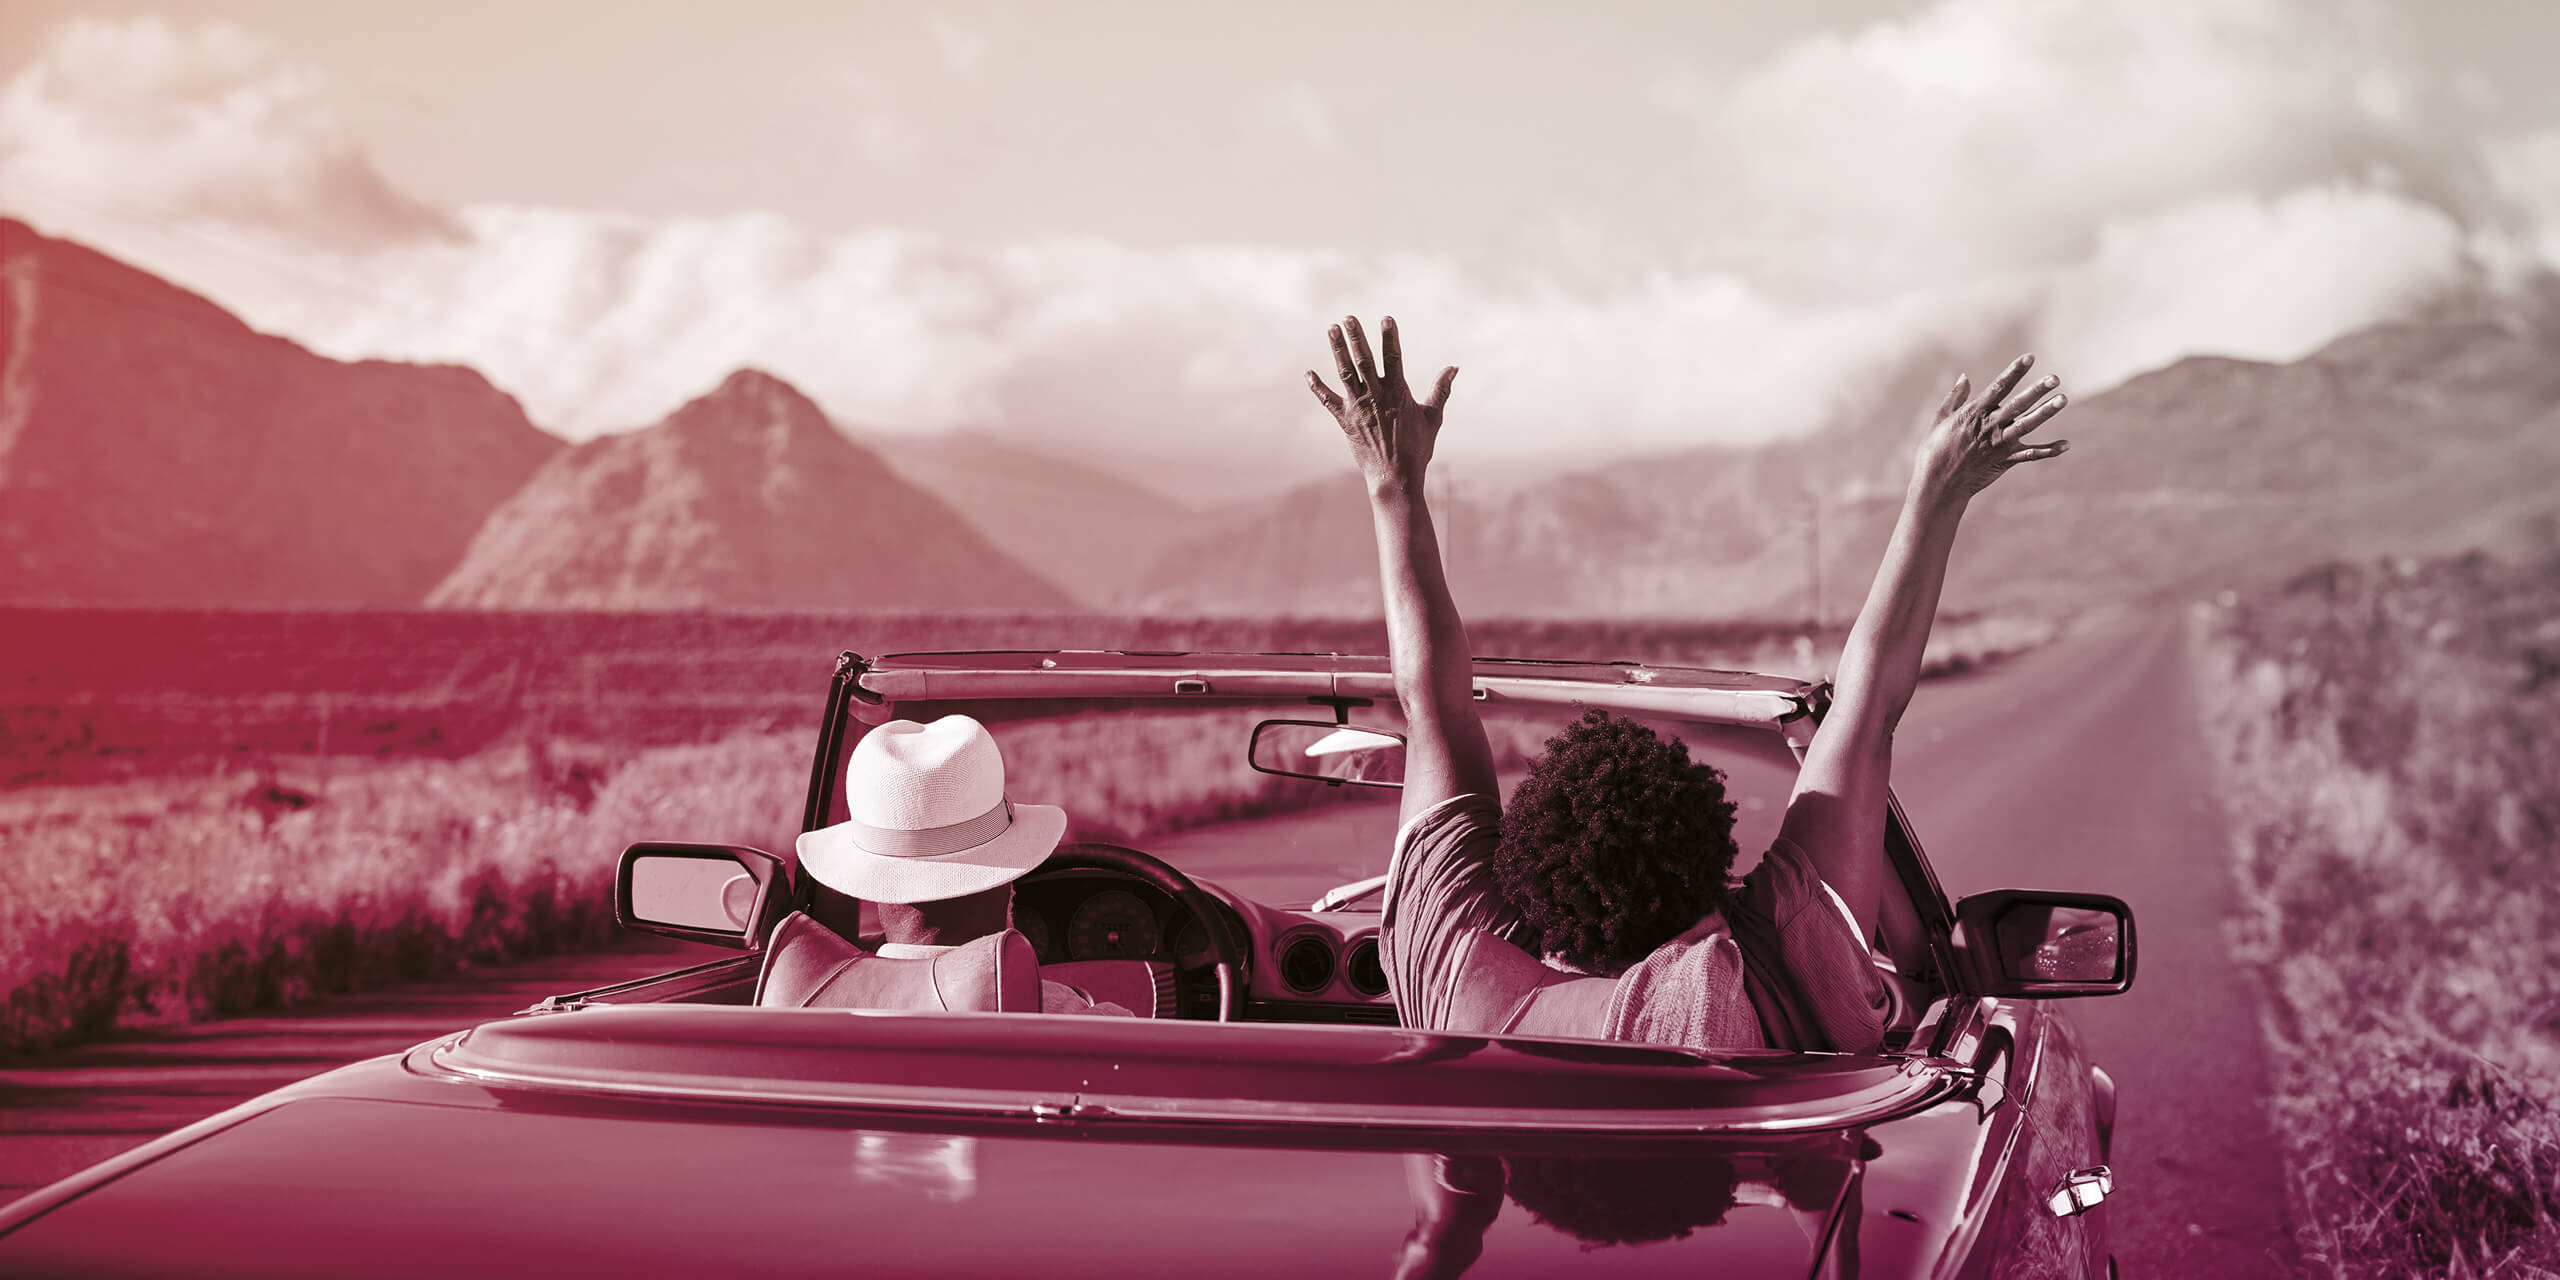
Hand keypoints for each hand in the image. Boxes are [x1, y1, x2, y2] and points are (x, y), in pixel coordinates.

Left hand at [1307, 315, 1457, 499]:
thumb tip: (1454, 367)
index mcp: (1398, 393)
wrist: (1395, 478)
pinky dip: (1318, 387)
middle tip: (1348, 317)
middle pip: (1364, 361)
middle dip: (1356, 338)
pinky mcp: (1345, 421)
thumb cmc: (1417, 448)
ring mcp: (1358, 408)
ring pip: (1345, 374)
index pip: (1393, 358)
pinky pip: (1328, 401)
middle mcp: (1376, 397)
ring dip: (1338, 350)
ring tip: (1332, 329)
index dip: (1390, 337)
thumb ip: (1441, 390)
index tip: (1386, 319)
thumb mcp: (1433, 417)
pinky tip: (1309, 373)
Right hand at [1910, 353, 2069, 507]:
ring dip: (2046, 412)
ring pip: (2027, 425)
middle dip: (2037, 390)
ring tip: (2062, 399)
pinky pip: (2030, 455)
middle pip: (2018, 404)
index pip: (1998, 388)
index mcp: (1973, 413)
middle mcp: (1989, 426)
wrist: (1939, 484)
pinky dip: (2048, 451)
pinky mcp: (2005, 460)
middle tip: (2054, 378)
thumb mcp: (1940, 420)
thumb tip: (1964, 376)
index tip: (2029, 358)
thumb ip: (1955, 397)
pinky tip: (2066, 445)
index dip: (2014, 372)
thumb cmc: (1935, 450)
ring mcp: (1999, 444)